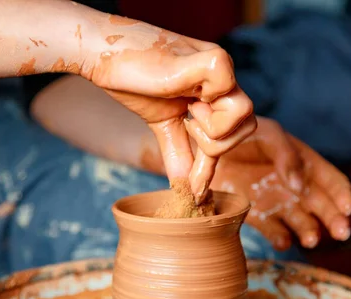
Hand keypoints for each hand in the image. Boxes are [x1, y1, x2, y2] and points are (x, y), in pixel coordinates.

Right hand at [85, 17, 255, 202]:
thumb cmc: (131, 80)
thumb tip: (185, 190)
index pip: (232, 133)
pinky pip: (231, 98)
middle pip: (248, 126)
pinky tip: (183, 92)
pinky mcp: (213, 60)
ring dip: (210, 125)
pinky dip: (207, 106)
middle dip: (214, 141)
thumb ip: (177, 152)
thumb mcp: (161, 123)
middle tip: (186, 123)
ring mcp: (221, 66)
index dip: (211, 165)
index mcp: (215, 91)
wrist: (102, 54)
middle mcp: (224, 77)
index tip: (195, 193)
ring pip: (245, 113)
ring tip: (186, 107)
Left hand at [210, 117, 350, 249]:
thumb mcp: (267, 135)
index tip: (348, 208)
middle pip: (322, 207)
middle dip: (335, 220)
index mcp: (303, 163)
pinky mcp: (256, 215)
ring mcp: (276, 202)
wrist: (204, 148)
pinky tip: (283, 241)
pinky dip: (280, 239)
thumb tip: (300, 186)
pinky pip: (273, 231)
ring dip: (310, 232)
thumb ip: (287, 156)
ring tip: (311, 239)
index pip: (331, 182)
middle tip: (341, 232)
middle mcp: (294, 186)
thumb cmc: (241, 134)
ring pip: (302, 222)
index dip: (343, 195)